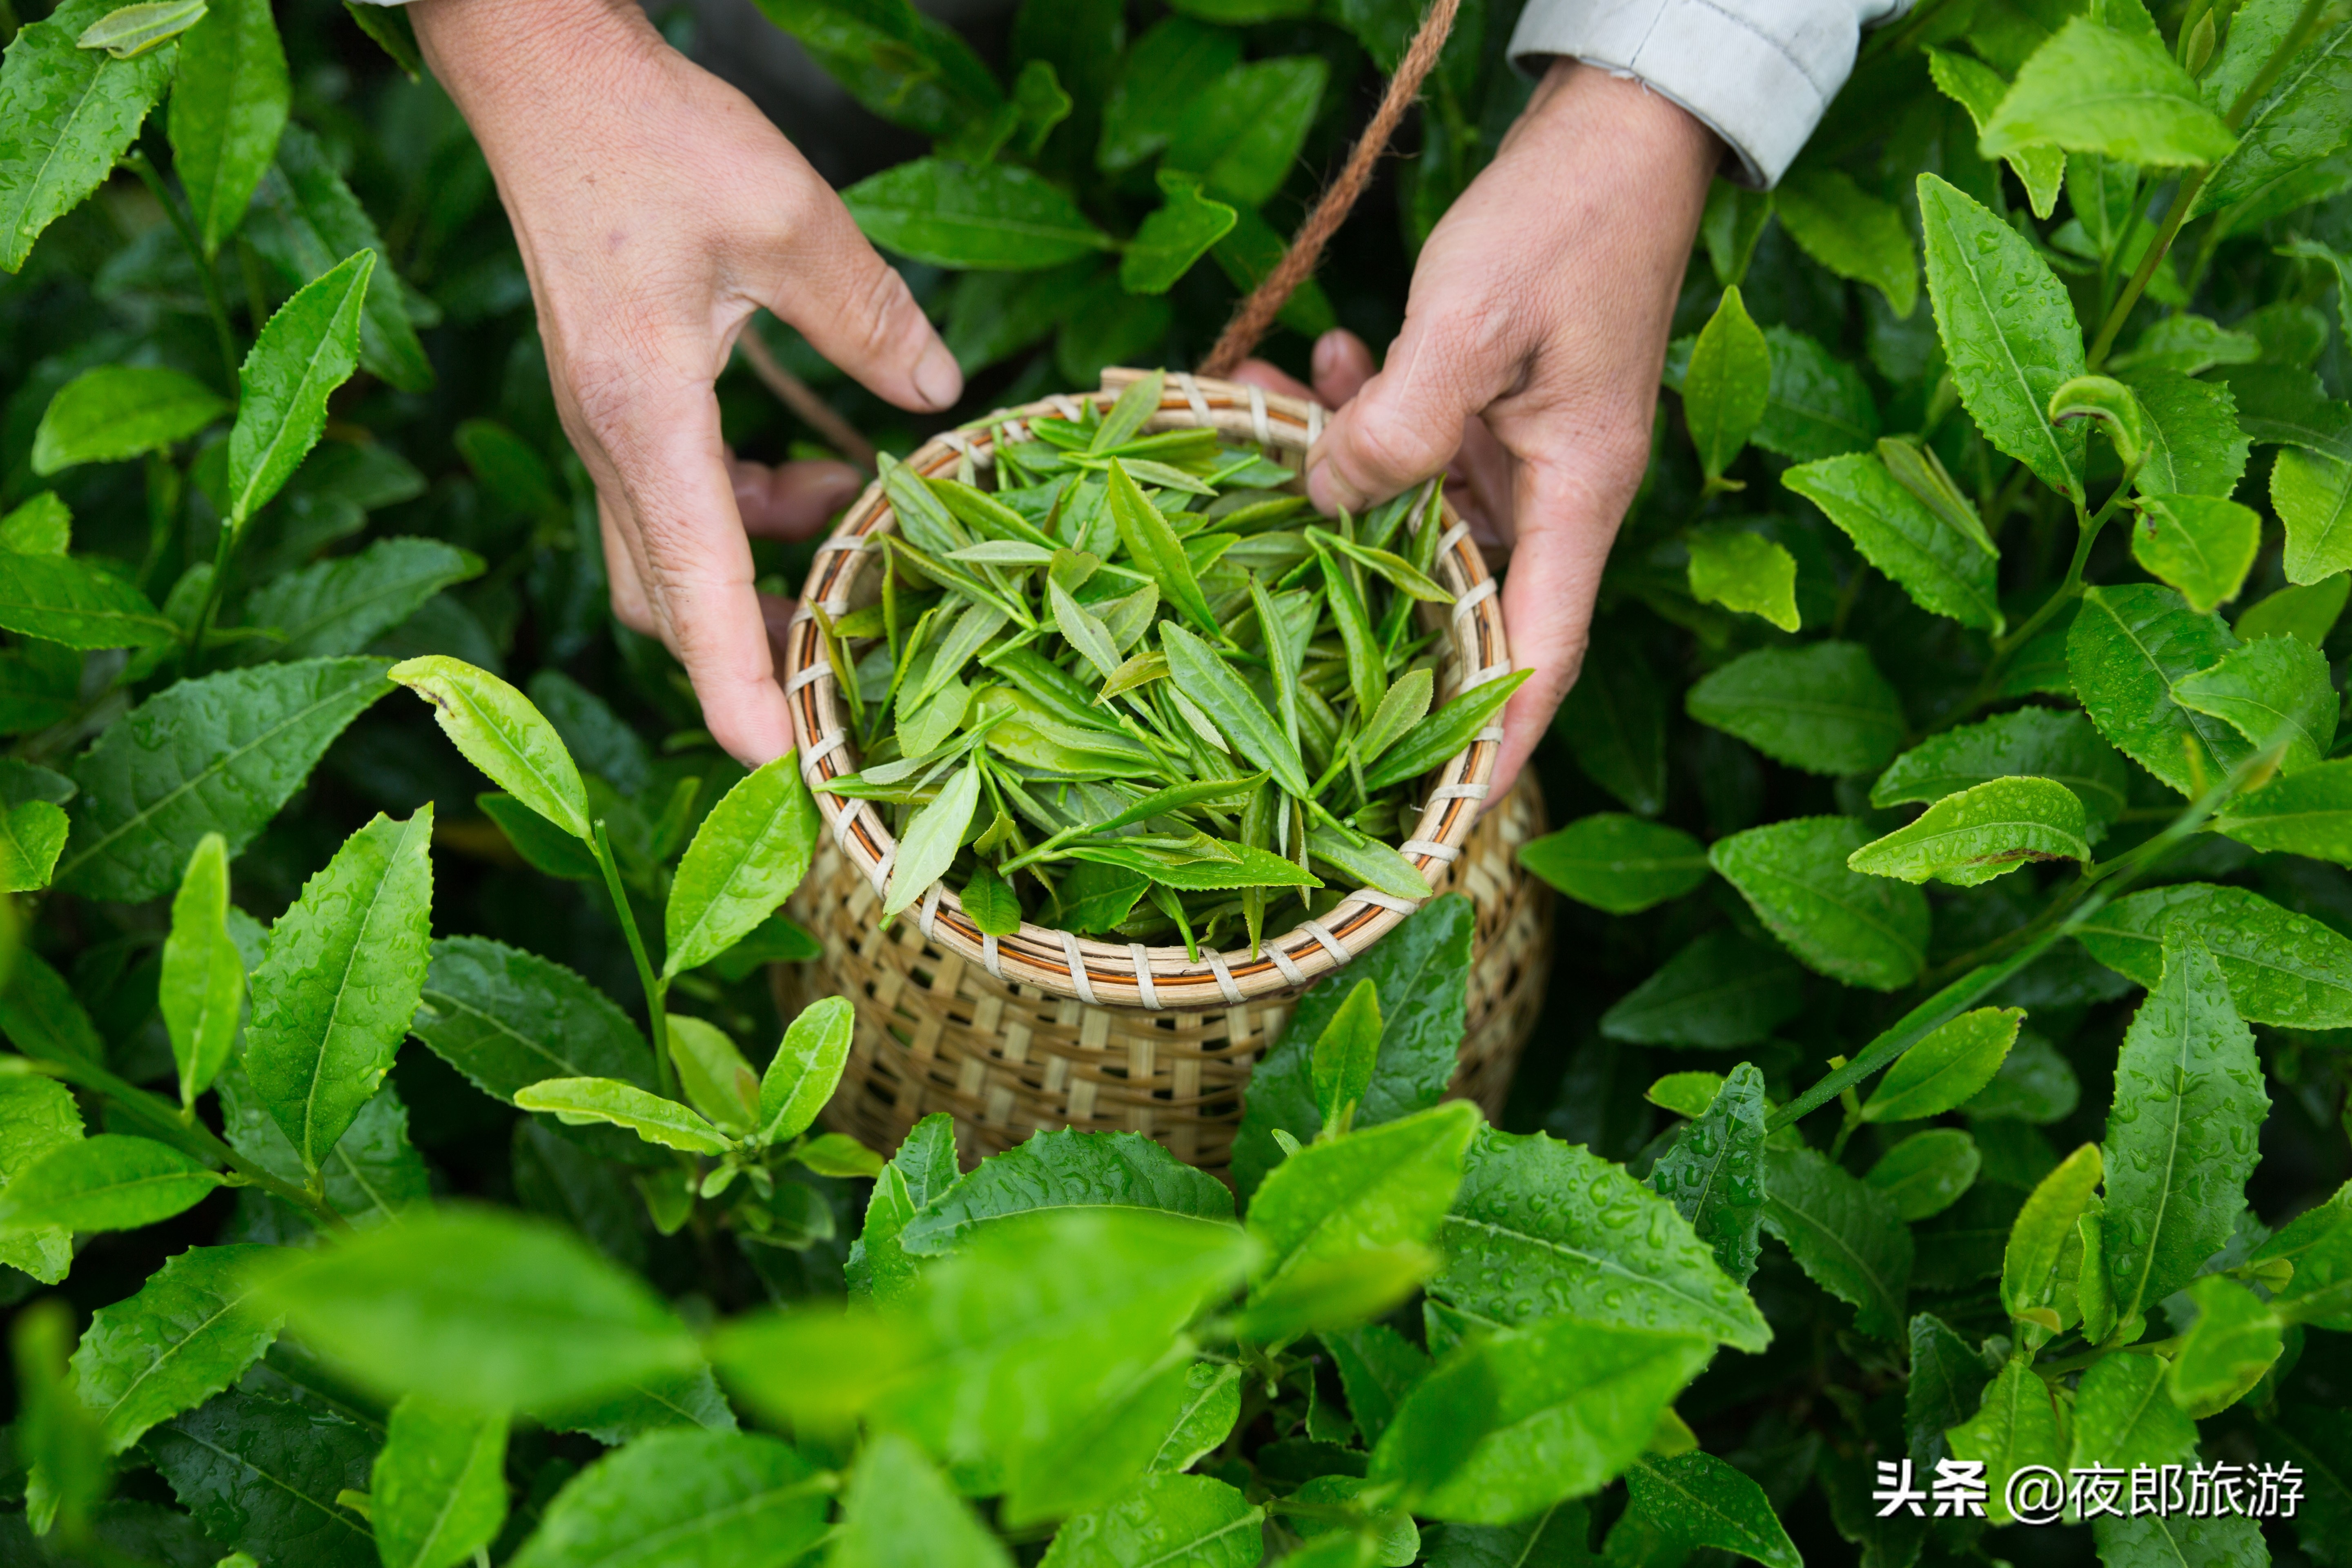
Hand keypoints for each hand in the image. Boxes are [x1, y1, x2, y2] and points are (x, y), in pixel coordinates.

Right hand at [413, 0, 962, 763]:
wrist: (546, 81)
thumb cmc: (649, 139)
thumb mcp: (786, 219)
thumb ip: (866, 315)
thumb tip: (934, 391)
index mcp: (645, 417)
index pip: (693, 585)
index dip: (736, 683)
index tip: (777, 763)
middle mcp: (613, 443)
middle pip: (673, 602)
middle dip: (756, 653)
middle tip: (851, 672)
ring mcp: (608, 430)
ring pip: (675, 559)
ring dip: (763, 574)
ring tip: (857, 546)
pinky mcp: (618, 405)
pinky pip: (678, 501)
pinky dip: (747, 514)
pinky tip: (814, 472)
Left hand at [1235, 62, 1718, 797]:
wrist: (1617, 126)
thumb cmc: (1566, 219)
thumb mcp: (1470, 323)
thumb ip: (1396, 424)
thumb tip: (1324, 494)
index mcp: (1576, 497)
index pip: (1538, 657)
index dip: (1493, 745)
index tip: (1441, 816)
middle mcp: (1551, 492)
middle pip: (1454, 591)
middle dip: (1355, 586)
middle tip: (1257, 589)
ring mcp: (1519, 449)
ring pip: (1411, 509)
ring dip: (1333, 477)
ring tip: (1261, 417)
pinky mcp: (1489, 402)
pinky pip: (1409, 442)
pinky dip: (1355, 416)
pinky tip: (1311, 366)